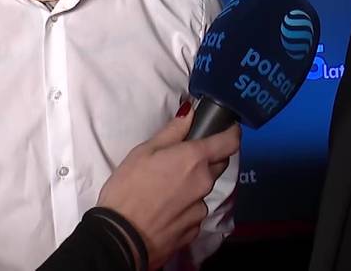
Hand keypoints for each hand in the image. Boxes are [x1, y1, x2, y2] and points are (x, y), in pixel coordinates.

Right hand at [96, 108, 240, 268]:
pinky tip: (164, 211)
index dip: (230, 132)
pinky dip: (185, 209)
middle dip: (207, 159)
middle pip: (218, 164)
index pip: (230, 141)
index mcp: (195, 159)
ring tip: (165, 191)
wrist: (120, 238)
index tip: (225, 128)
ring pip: (203, 190)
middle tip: (182, 160)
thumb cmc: (127, 188)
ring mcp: (201, 209)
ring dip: (193, 186)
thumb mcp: (144, 152)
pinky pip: (195, 213)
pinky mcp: (194, 230)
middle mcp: (205, 183)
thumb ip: (172, 131)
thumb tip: (190, 111)